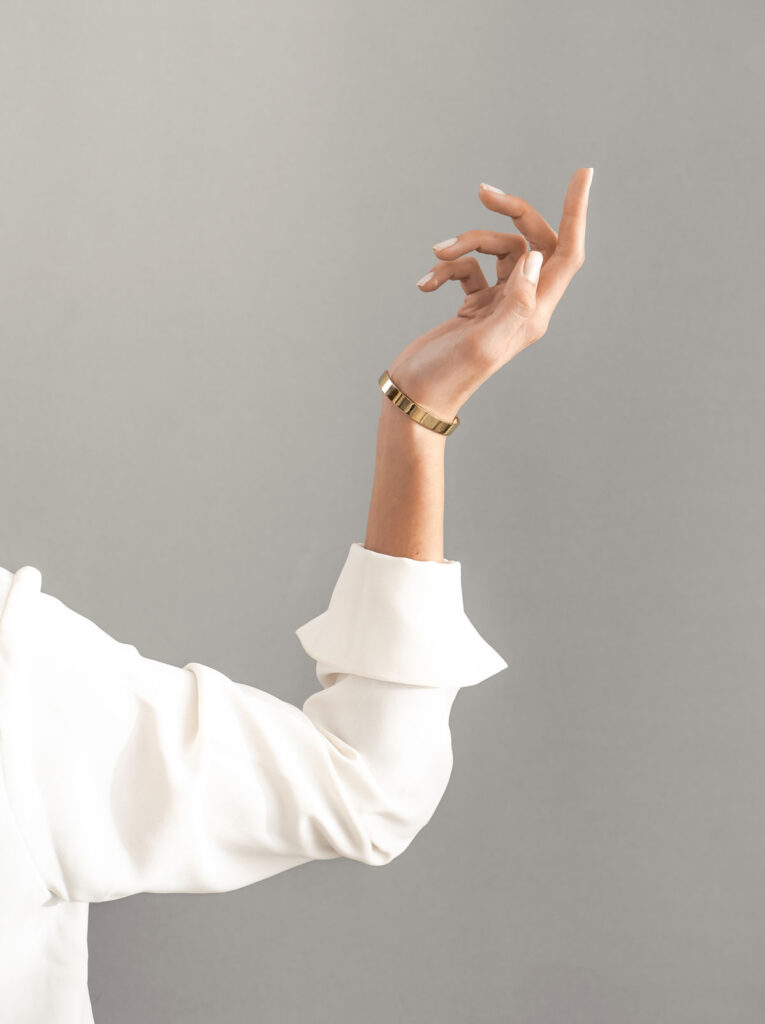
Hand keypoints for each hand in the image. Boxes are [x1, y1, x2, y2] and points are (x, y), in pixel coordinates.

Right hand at [387, 167, 592, 420]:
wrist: (417, 397)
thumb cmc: (447, 377)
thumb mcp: (484, 341)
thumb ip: (514, 301)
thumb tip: (535, 257)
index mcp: (535, 314)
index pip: (567, 254)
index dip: (576, 212)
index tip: (583, 172)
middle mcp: (523, 306)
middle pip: (531, 242)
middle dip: (509, 214)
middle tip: (483, 191)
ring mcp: (499, 305)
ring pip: (494, 251)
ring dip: (465, 245)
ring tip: (436, 255)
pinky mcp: (474, 305)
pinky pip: (467, 269)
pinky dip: (446, 268)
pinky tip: (426, 283)